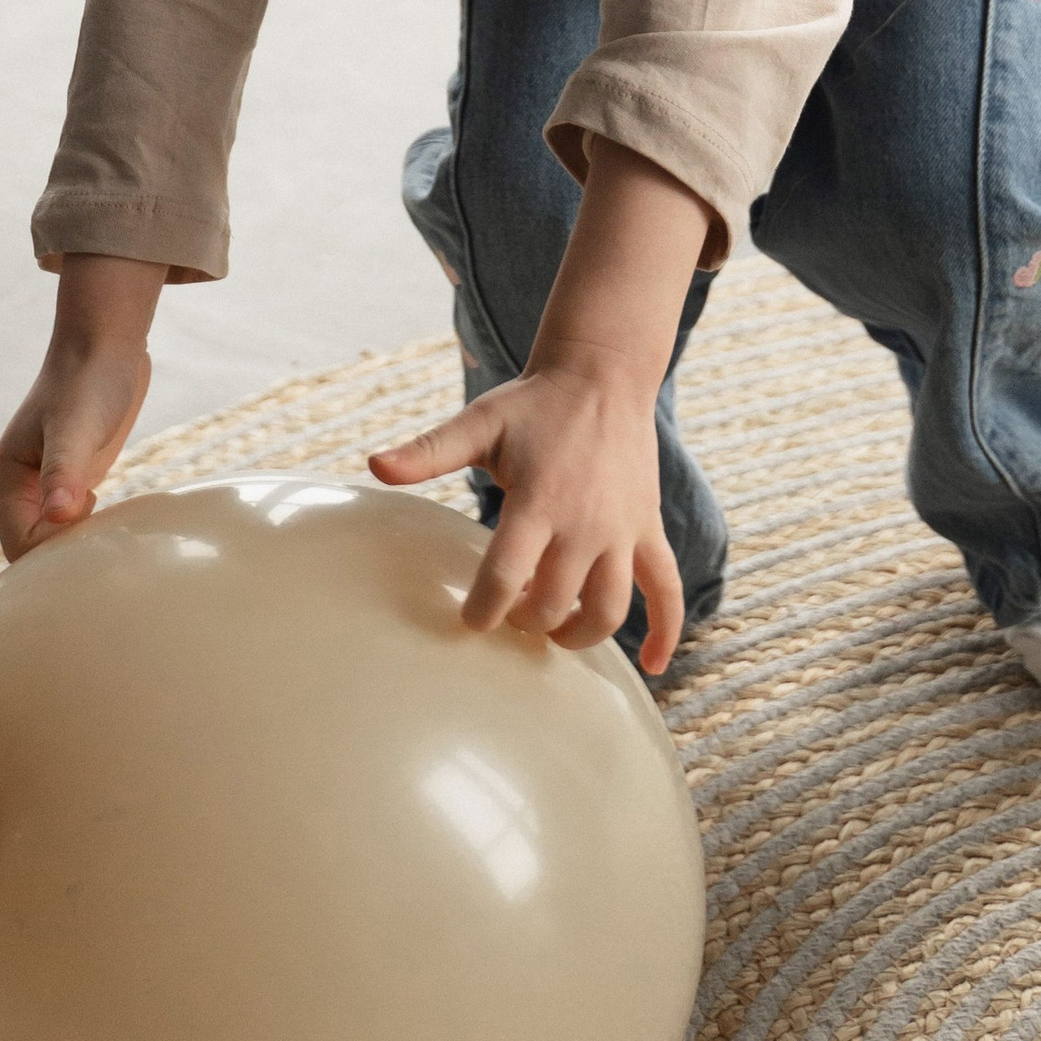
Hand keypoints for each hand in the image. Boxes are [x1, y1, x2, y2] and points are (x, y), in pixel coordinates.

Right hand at [0, 253, 165, 615]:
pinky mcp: (57, 479)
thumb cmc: (90, 382)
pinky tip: (43, 566)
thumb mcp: (80, 425)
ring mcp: (31, 481)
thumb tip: (62, 516)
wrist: (103, 344)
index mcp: (4, 477)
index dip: (40, 566)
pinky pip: (27, 524)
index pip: (14, 544)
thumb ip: (68, 470)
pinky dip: (24, 549)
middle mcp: (10, 483)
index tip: (74, 578)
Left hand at [372, 350, 686, 673]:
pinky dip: (666, 631)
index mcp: (539, 501)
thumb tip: (374, 465)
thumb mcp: (479, 423)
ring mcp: (622, 530)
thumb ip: (429, 452)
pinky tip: (653, 665)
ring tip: (554, 633)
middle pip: (554, 602)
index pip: (507, 576)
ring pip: (608, 609)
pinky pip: (666, 589)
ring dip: (579, 635)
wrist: (602, 375)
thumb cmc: (534, 404)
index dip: (484, 608)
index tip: (470, 619)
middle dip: (525, 621)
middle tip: (507, 614)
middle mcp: (585, 523)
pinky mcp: (648, 529)